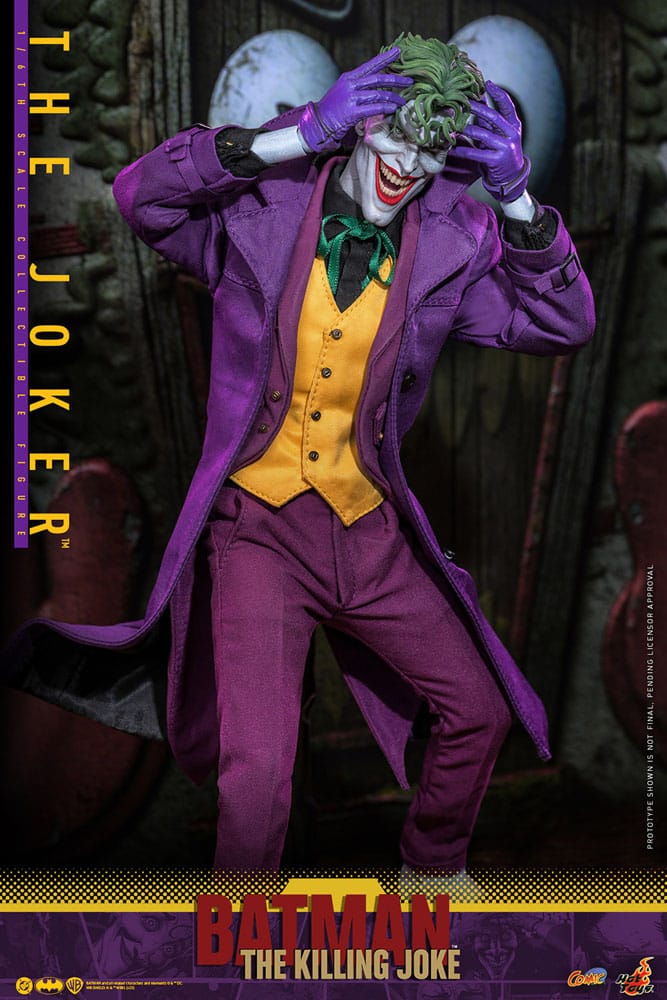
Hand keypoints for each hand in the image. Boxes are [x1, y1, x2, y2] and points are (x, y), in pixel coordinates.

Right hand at [297, 47, 411, 152]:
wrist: (317, 122)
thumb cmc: (332, 109)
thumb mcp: (344, 92)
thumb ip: (358, 87)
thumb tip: (376, 86)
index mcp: (349, 77)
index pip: (371, 65)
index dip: (385, 58)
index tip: (398, 52)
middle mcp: (351, 84)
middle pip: (378, 78)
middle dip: (396, 80)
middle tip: (409, 81)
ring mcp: (351, 97)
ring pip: (378, 94)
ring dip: (393, 97)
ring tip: (403, 101)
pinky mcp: (352, 112)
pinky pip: (373, 108)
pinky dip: (385, 108)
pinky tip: (393, 109)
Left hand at [455, 80, 530, 202]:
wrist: (511, 178)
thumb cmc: (502, 152)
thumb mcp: (500, 134)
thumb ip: (490, 120)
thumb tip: (479, 98)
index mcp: (514, 125)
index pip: (508, 105)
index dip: (498, 93)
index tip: (487, 83)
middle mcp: (512, 134)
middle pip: (493, 116)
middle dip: (476, 108)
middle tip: (462, 102)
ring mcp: (505, 147)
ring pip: (483, 134)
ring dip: (466, 129)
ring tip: (453, 126)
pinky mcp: (496, 160)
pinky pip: (476, 153)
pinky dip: (463, 151)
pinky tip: (453, 149)